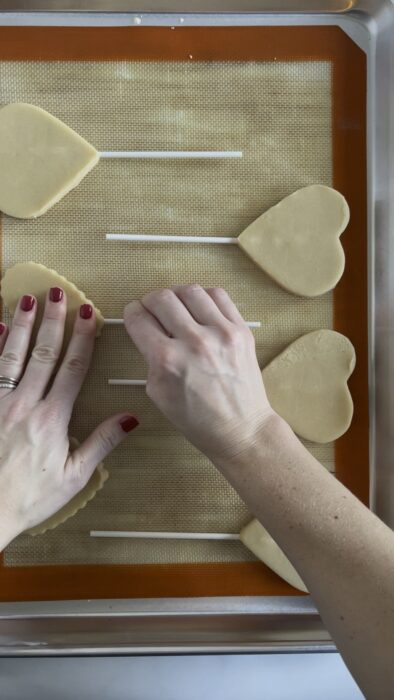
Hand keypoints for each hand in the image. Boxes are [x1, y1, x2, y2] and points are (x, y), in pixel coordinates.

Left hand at [0, 289, 137, 548]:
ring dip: (23, 326)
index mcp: (52, 419)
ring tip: (28, 299)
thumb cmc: (29, 498)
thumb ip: (101, 443)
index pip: (71, 369)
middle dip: (52, 321)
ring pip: (12, 356)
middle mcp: (25, 405)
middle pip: (43, 354)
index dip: (82, 339)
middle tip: (58, 293)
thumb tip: (130, 418)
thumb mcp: (74, 477)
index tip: (88, 314)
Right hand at [124, 285, 271, 463]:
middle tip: (152, 311)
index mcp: (167, 360)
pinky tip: (199, 309)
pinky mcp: (242, 330)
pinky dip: (203, 297)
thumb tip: (148, 329)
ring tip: (176, 308)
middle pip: (161, 298)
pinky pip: (218, 295)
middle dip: (150, 302)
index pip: (139, 318)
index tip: (135, 315)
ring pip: (189, 290)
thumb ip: (149, 357)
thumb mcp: (157, 393)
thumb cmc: (197, 419)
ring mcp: (222, 333)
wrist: (240, 429)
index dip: (132, 313)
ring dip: (176, 296)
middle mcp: (194, 342)